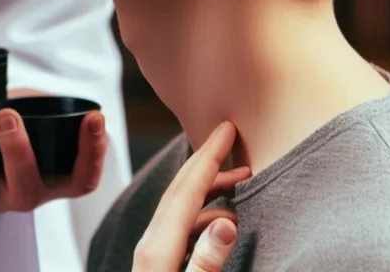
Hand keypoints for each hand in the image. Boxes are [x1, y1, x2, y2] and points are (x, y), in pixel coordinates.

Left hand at [0, 99, 106, 239]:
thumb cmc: (11, 131)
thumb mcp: (37, 120)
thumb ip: (48, 106)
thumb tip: (69, 90)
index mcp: (48, 181)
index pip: (80, 180)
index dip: (93, 154)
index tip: (94, 119)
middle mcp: (14, 196)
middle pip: (22, 189)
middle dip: (15, 151)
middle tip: (6, 113)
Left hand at [132, 121, 250, 271]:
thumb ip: (207, 261)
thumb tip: (227, 222)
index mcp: (158, 248)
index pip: (187, 191)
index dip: (210, 157)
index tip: (226, 129)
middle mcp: (151, 243)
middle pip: (180, 189)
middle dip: (207, 160)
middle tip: (230, 138)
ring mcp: (152, 251)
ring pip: (180, 206)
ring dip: (209, 187)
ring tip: (239, 180)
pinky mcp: (157, 262)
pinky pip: (181, 223)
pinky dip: (203, 211)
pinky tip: (222, 217)